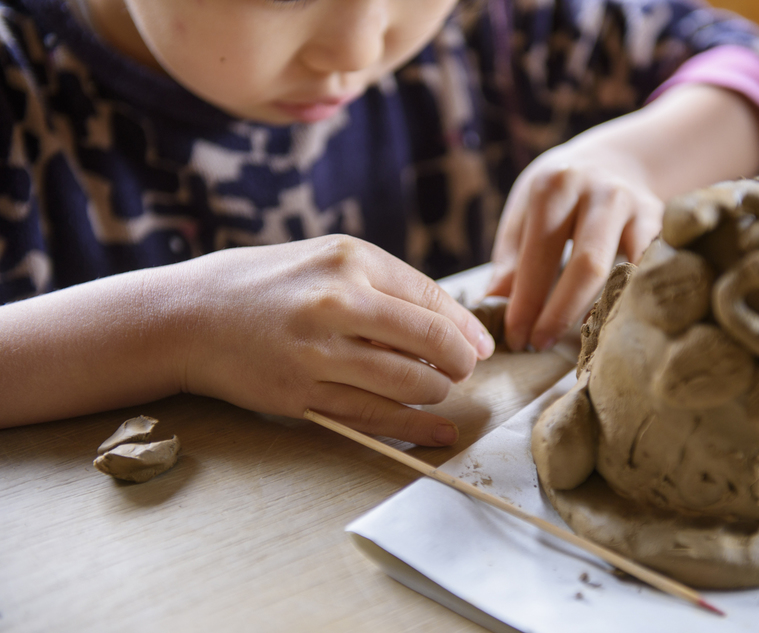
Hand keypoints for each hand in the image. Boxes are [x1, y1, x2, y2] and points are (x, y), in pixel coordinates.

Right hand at [177, 235, 493, 444]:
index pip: (432, 300)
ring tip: (438, 391)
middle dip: (461, 364)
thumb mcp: (327, 258)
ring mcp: (317, 354)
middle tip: (464, 371)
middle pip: (431, 344)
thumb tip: (453, 323)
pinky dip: (415, 428)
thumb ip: (387, 284)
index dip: (467, 329)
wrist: (189, 316)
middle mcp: (335, 304)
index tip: (481, 346)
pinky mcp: (301, 396)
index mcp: (348, 261)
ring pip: (408, 385)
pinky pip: (373, 418)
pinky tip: (437, 432)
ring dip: (438, 393)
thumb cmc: (267, 282)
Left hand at [486, 135, 663, 351]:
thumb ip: (509, 258)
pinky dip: (630, 301)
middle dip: (560, 313)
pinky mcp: (662, 223)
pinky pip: (648, 270)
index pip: (539, 254)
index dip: (527, 302)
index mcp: (556, 186)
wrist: (614, 161)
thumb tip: (491, 307)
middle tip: (539, 344)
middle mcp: (600, 191)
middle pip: (586, 266)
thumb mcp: (524, 212)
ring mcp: (637, 206)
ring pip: (623, 271)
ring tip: (577, 344)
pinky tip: (613, 325)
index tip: (516, 338)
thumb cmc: (558, 196)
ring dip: (599, 313)